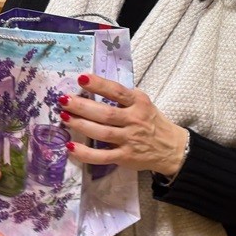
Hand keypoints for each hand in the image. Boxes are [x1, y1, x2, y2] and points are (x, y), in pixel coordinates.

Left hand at [58, 73, 187, 176]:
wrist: (171, 148)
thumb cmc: (152, 122)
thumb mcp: (144, 103)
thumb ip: (125, 97)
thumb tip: (97, 87)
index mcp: (139, 103)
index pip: (117, 91)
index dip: (99, 84)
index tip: (82, 78)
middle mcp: (134, 120)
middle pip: (105, 113)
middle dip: (82, 106)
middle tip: (64, 100)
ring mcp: (129, 140)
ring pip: (101, 133)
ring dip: (80, 125)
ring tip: (64, 117)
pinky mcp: (125, 157)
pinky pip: (102, 156)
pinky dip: (85, 153)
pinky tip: (70, 146)